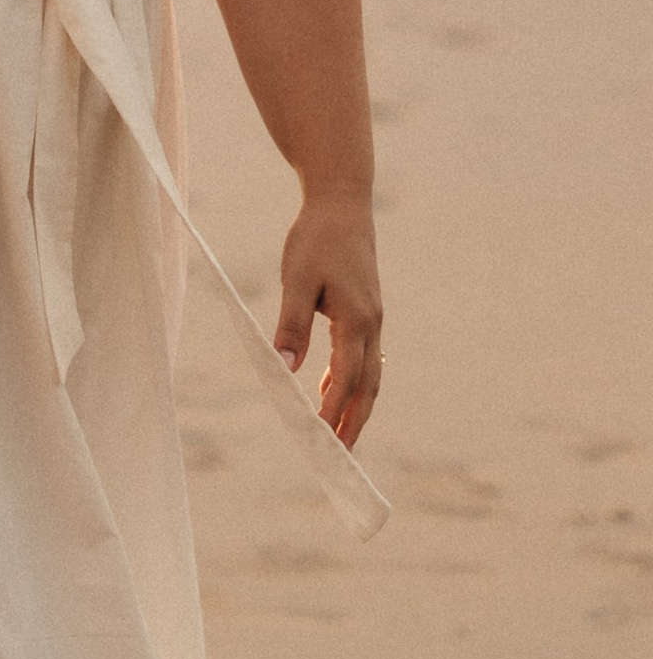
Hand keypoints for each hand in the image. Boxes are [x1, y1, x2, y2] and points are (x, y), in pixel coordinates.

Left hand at [277, 187, 380, 445]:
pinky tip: (327, 385)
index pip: (346, 378)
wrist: (342, 203)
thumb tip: (285, 368)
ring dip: (355, 405)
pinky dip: (351, 379)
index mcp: (356, 320)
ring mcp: (373, 318)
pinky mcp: (367, 311)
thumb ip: (292, 323)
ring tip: (336, 433)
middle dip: (354, 422)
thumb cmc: (316, 238)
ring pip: (370, 375)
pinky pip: (364, 357)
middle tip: (339, 456)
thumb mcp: (296, 278)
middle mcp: (371, 324)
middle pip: (368, 387)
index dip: (334, 411)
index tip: (320, 438)